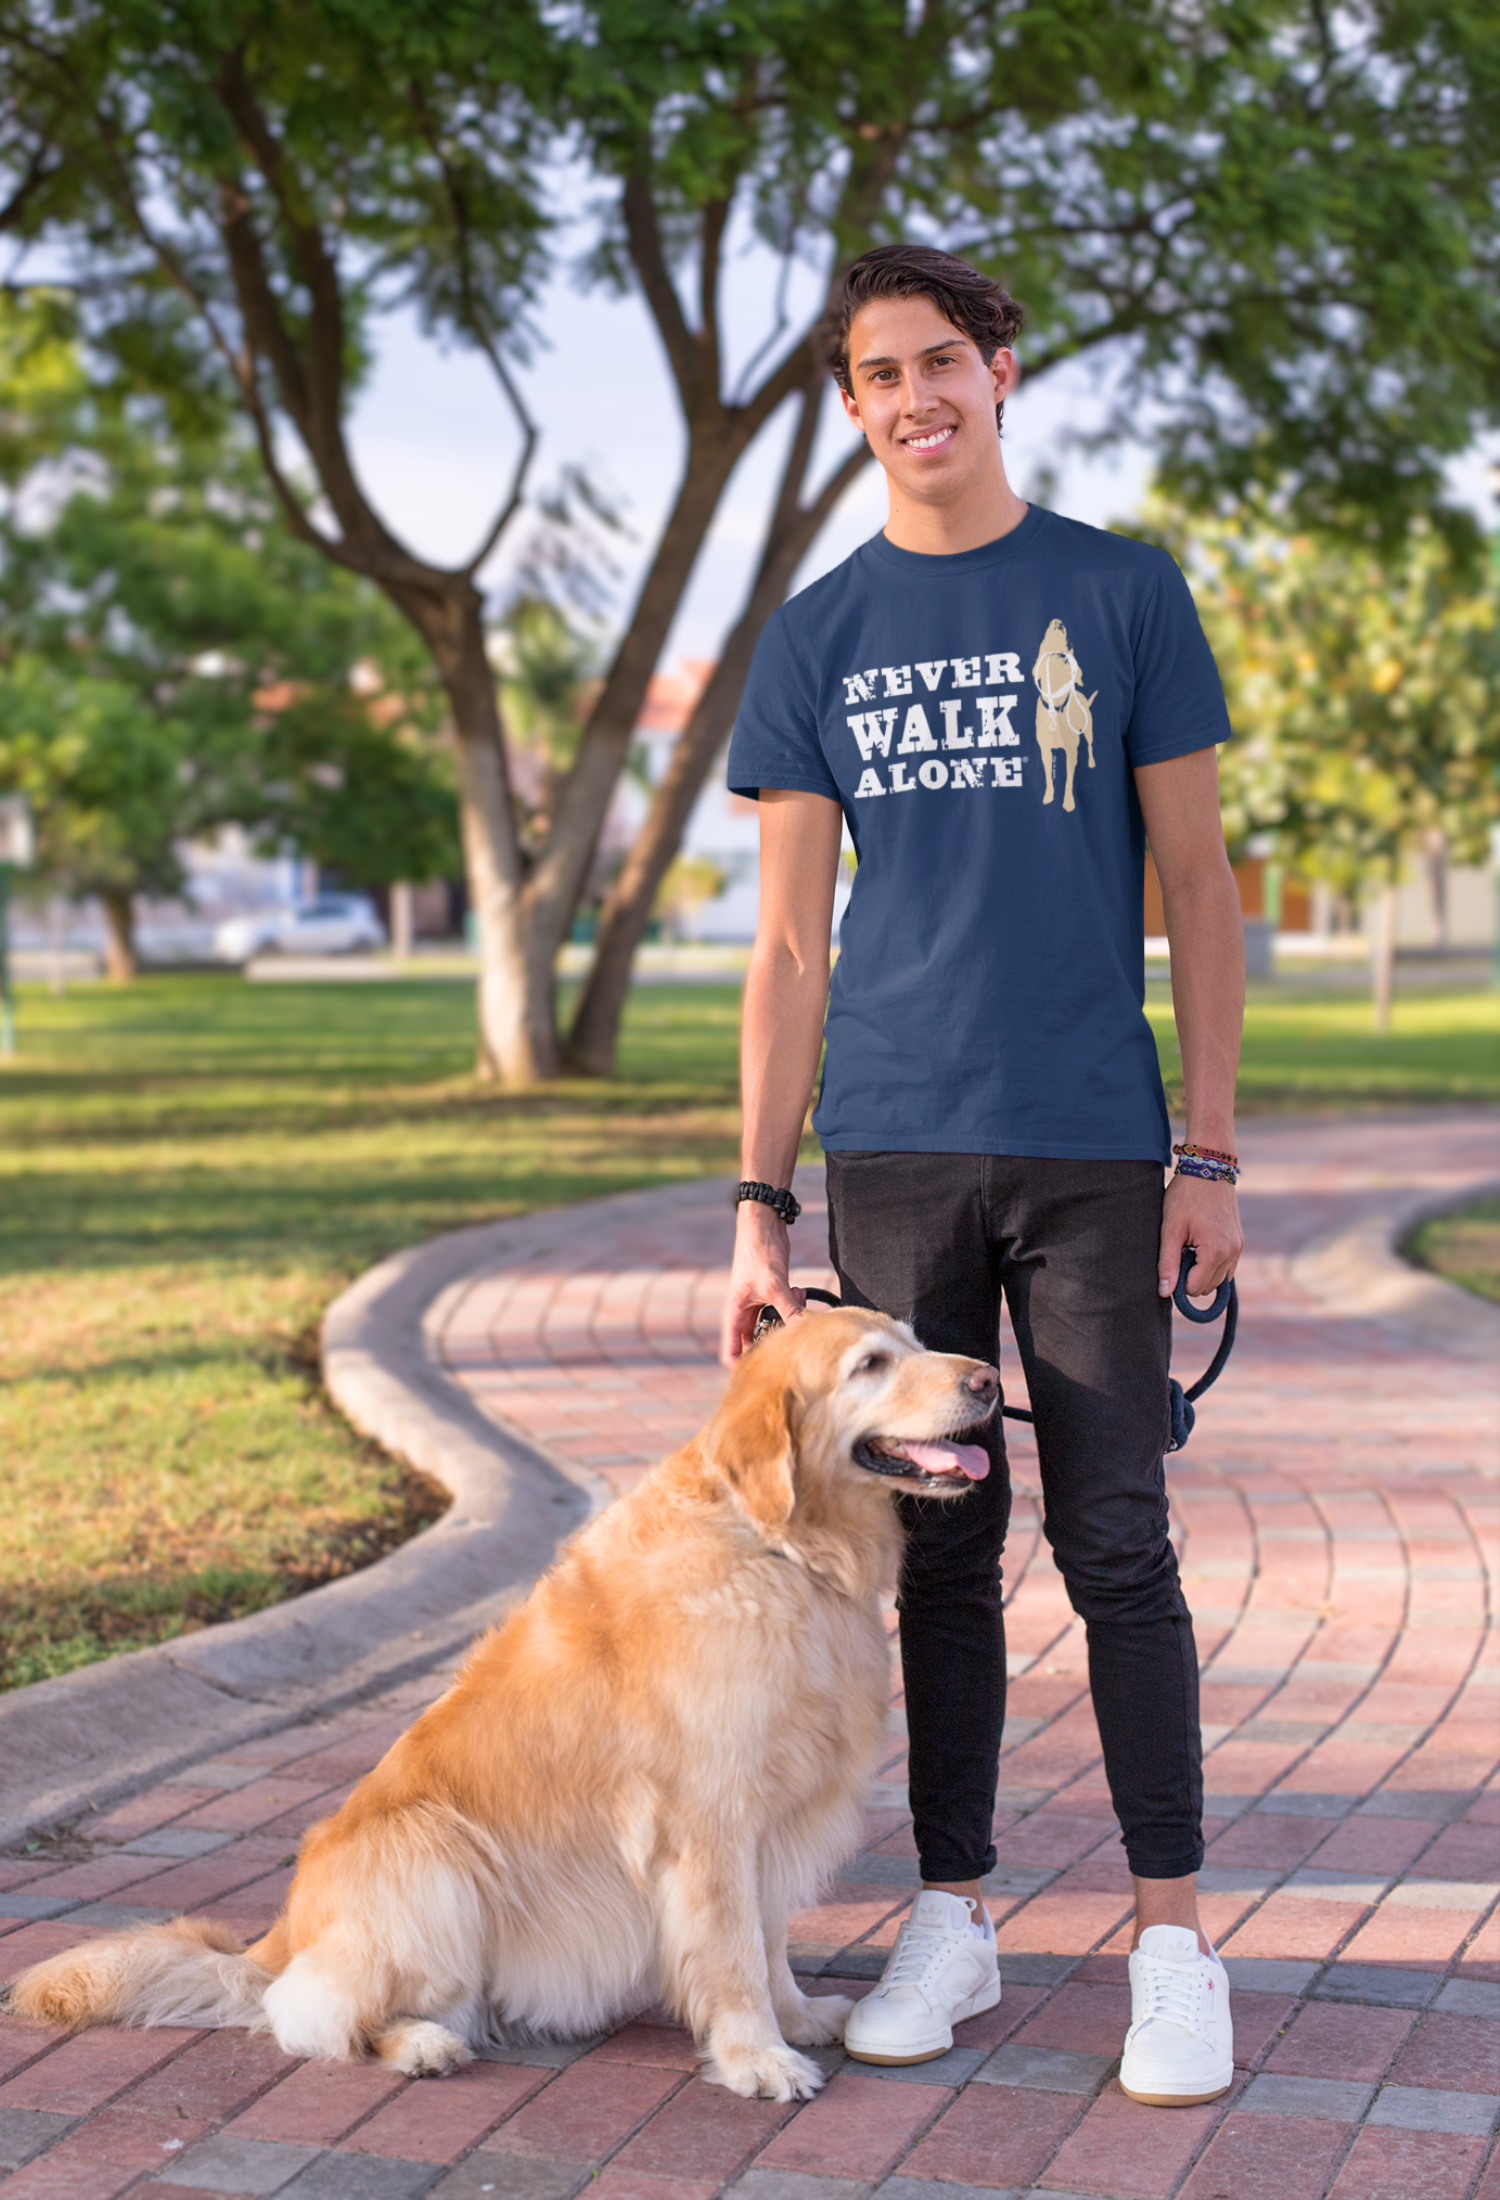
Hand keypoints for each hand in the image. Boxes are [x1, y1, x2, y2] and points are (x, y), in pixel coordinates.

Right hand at [721, 1201, 806, 1363]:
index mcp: (736, 1315)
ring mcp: (761, 1304)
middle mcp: (746, 1313)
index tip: (765, 1370)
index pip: (731, 1353)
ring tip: (798, 1301)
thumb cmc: (758, 1253)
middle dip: (776, 1341)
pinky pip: (787, 1311)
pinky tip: (800, 1289)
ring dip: (790, 1320)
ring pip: (776, 1327)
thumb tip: (805, 1332)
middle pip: (758, 1344)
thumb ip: (790, 1310)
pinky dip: (796, 1305)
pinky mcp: (775, 1295)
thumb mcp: (774, 1285)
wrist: (764, 1225)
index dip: (743, 1367)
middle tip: (793, 1334)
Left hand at [1159, 1171, 1241, 1300]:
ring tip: (1188, 1247)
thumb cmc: (1186, 1195)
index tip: (1170, 1260)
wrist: (1209, 1168)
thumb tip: (1164, 1292)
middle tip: (1178, 1251)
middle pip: (1208, 1287)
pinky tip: (1198, 1246)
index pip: (1195, 1288)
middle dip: (1190, 1276)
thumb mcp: (1170, 1229)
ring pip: (1219, 1279)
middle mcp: (1233, 1253)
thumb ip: (1167, 1263)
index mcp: (1216, 1252)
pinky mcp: (1240, 1241)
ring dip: (1201, 1271)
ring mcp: (1239, 1247)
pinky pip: (1227, 1267)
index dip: (1178, 1280)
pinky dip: (1212, 1264)